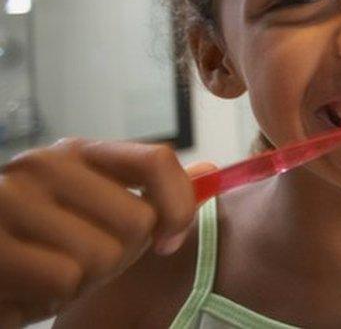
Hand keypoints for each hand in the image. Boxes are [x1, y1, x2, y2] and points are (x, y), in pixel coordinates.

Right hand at [0, 138, 215, 326]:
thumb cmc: (37, 245)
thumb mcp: (93, 213)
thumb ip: (150, 194)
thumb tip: (210, 173)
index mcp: (78, 153)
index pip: (157, 161)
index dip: (178, 206)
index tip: (168, 241)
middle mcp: (44, 164)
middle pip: (137, 221)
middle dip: (119, 259)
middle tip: (82, 263)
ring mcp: (11, 198)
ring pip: (103, 254)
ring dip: (83, 282)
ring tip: (49, 274)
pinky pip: (65, 277)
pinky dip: (52, 297)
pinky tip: (28, 288)